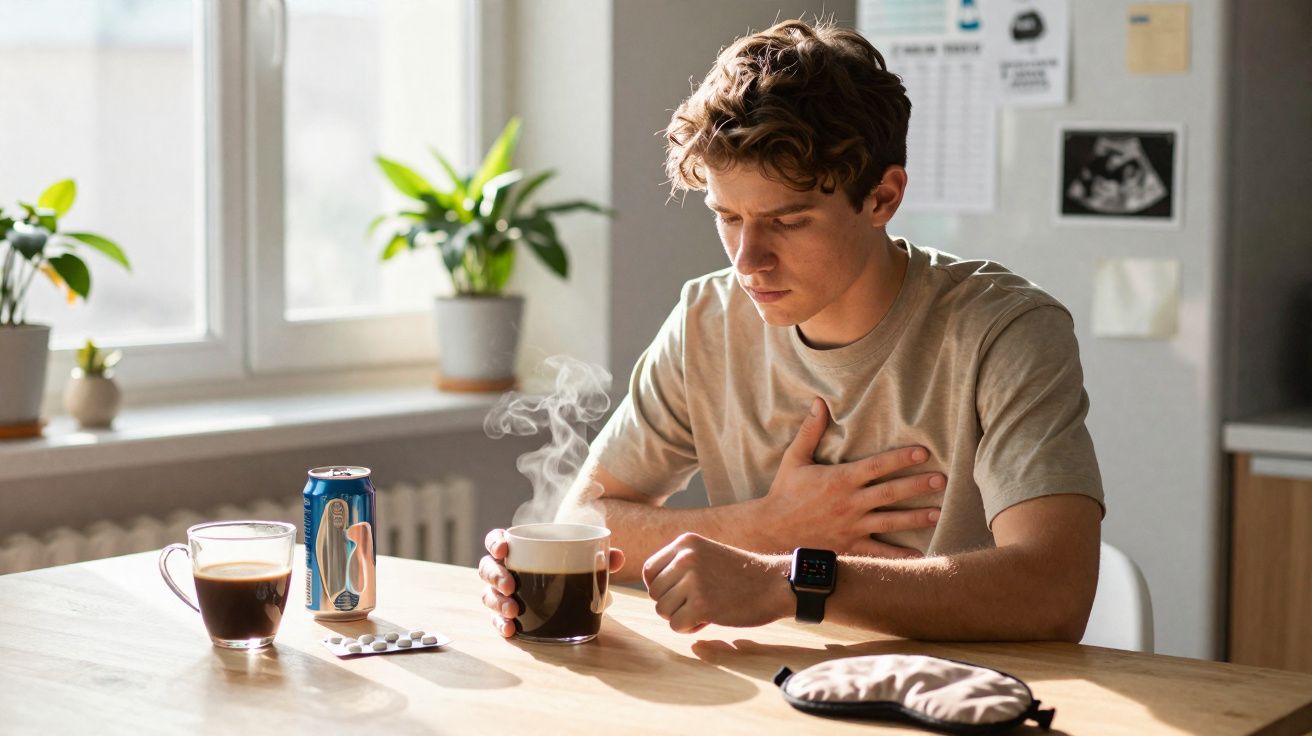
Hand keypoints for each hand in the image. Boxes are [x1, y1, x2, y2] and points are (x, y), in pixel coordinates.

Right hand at [478, 529, 625, 637]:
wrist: (568, 594)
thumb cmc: (569, 569)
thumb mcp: (584, 560)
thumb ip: (600, 556)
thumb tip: (617, 556)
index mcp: (519, 550)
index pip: (496, 540)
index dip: (495, 542)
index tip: (504, 549)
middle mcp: (505, 570)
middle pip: (487, 568)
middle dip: (496, 576)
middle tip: (512, 586)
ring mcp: (503, 594)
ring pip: (489, 594)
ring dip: (498, 602)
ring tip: (514, 611)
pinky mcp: (506, 615)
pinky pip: (496, 619)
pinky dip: (500, 624)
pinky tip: (511, 630)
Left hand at [643, 533, 791, 633]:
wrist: (774, 584)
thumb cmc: (741, 575)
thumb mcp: (707, 555)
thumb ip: (680, 565)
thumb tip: (652, 588)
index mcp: (685, 543)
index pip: (650, 570)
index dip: (659, 588)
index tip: (677, 595)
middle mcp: (685, 558)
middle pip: (654, 593)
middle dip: (671, 604)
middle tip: (696, 604)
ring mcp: (693, 580)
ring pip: (662, 610)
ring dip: (680, 616)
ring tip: (704, 610)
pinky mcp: (701, 604)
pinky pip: (676, 625)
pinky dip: (690, 628)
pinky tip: (708, 619)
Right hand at [755, 397, 943, 556]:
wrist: (772, 530)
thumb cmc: (785, 492)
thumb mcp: (795, 458)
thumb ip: (810, 431)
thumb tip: (819, 402)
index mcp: (840, 479)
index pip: (877, 466)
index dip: (901, 458)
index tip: (923, 452)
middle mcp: (850, 503)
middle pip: (890, 492)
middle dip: (917, 486)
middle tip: (941, 480)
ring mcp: (851, 526)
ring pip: (890, 521)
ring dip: (915, 518)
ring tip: (938, 513)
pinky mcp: (849, 545)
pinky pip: (878, 551)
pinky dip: (898, 554)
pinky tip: (918, 554)